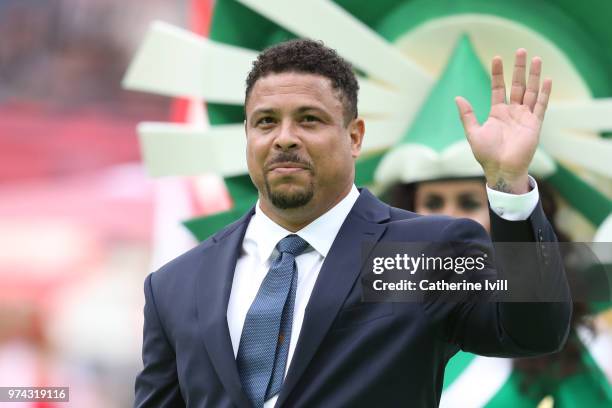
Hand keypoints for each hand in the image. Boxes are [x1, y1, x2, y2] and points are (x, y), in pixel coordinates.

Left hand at [455, 49, 551, 193]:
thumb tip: (458, 97)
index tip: (497, 57)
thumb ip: (467, 115)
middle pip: (518, 85)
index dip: (498, 73)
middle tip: (520, 50)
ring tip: (536, 58)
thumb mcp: (473, 132)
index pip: (499, 87)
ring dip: (534, 75)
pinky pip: (541, 106)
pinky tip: (547, 79)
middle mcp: (512, 112)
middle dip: (518, 68)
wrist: (501, 169)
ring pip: (531, 91)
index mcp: (497, 113)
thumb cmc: (486, 154)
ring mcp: (525, 117)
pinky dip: (544, 93)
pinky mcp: (535, 124)